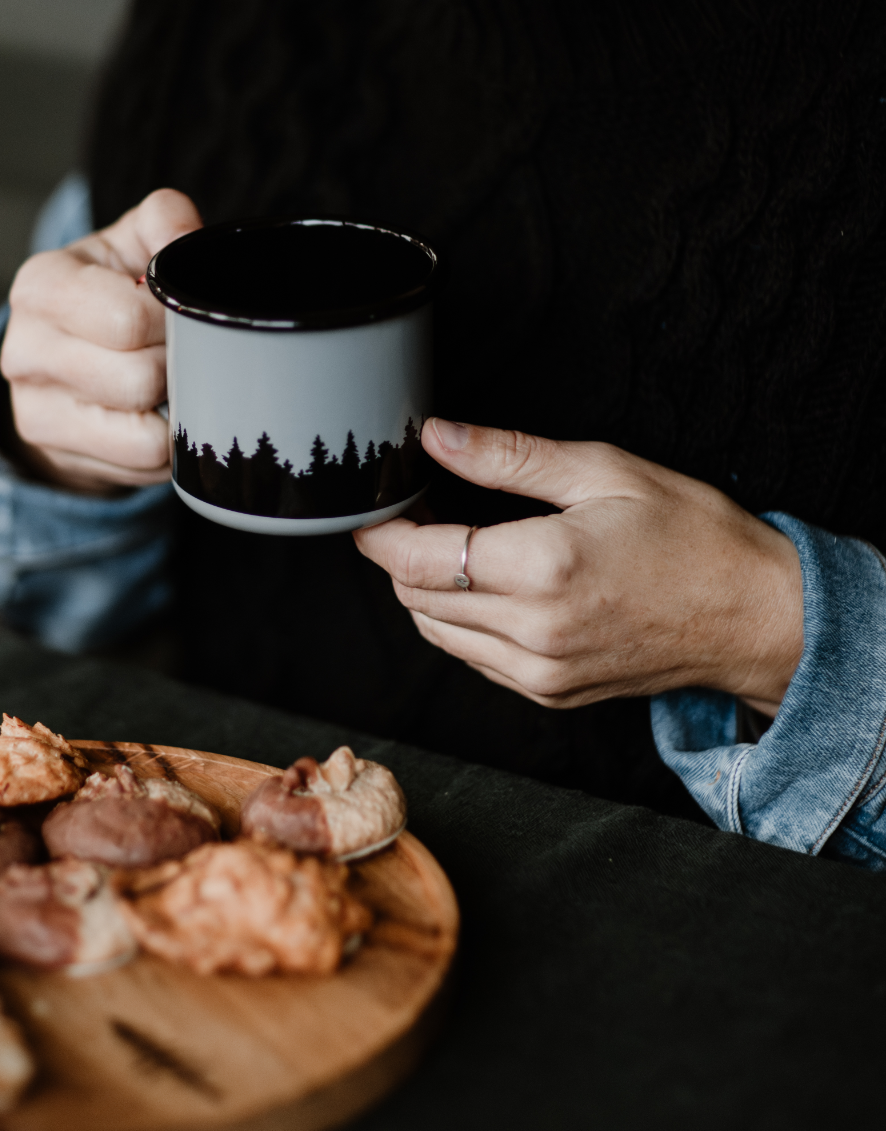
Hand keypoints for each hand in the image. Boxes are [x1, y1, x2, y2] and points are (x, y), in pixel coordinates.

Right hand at [0, 188, 202, 493]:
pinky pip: (144, 464)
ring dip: (174, 409)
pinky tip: (159, 417)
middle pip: (140, 379)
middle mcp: (25, 349)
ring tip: (170, 383)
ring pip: (144, 433)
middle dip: (177, 367)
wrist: (63, 358)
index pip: (127, 318)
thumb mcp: (131, 244)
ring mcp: (35, 410)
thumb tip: (184, 234)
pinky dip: (167, 445)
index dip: (172, 320)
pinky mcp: (57, 453)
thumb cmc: (108, 293)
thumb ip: (163, 221)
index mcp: (41, 284)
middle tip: (178, 352)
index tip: (175, 313)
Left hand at [354, 420, 804, 715]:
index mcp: (543, 569)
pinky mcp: (548, 693)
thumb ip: (508, 458)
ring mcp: (539, 672)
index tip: (377, 510)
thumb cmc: (694, 538)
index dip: (382, 534)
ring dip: (428, 590)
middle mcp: (533, 631)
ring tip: (457, 546)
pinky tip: (491, 587)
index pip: (417, 561)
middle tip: (424, 513)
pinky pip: (473, 657)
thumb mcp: (604, 472)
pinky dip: (462, 622)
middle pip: (416, 598)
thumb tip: (439, 437)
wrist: (754, 618)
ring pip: (437, 632)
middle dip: (402, 556)